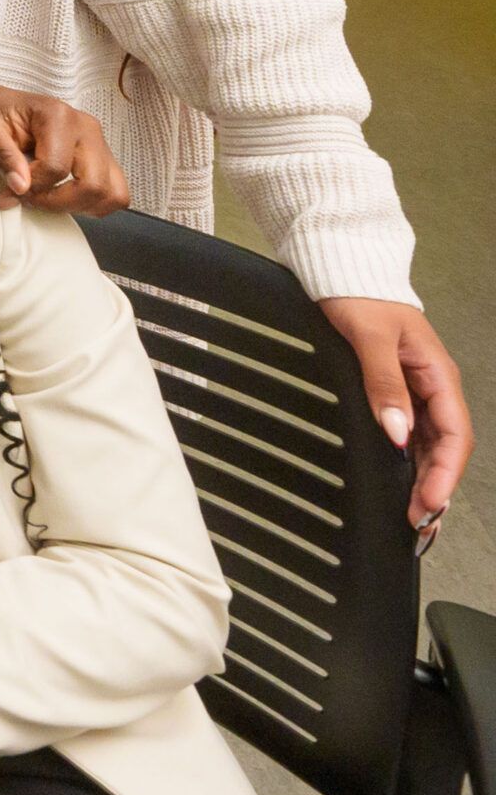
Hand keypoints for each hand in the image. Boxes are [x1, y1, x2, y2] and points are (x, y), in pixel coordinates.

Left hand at [0, 75, 128, 217]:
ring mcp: (98, 141)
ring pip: (111, 193)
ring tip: (48, 199)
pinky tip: (65, 197)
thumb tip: (21, 187)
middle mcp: (85, 126)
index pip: (56, 168)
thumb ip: (1, 155)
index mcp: (57, 115)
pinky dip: (94, 204)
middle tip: (30, 199)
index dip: (32, 189)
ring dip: (80, 206)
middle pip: (93, 184)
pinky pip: (115, 192)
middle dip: (59, 202)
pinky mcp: (102, 155)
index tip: (11, 190)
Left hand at [318, 297, 472, 532]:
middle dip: (434, 487)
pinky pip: (407, 434)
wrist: (341, 270)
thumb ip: (384, 383)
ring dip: (421, 480)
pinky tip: (398, 483)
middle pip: (443, 448)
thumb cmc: (360, 296)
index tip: (429, 502)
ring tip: (411, 516)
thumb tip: (397, 431)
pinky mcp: (394, 392)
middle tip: (417, 523)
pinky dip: (405, 462)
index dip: (444, 473)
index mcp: (438, 375)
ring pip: (427, 446)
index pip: (454, 436)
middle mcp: (432, 387)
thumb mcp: (370, 338)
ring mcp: (414, 391)